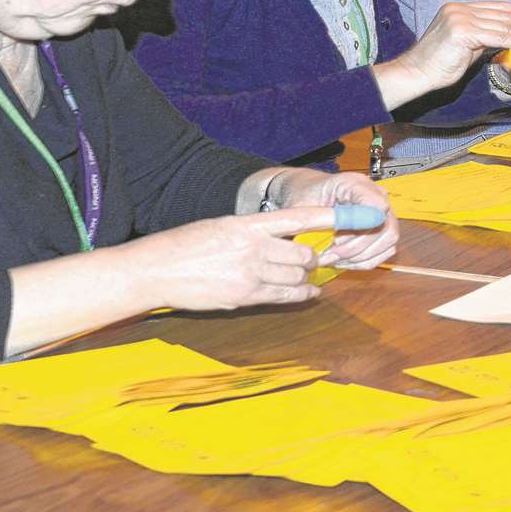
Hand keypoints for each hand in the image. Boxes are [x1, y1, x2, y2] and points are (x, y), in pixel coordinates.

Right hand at [123, 207, 341, 310]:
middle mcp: (254, 248)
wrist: (156, 270)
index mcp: (248, 224)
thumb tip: (280, 238)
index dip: (330, 217)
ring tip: (311, 276)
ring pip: (298, 276)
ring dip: (308, 277)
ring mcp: (251, 274)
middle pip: (304, 254)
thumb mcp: (222, 226)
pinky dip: (302, 295)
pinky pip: (285, 296)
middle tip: (316, 258)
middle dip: (313, 257)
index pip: (299, 217)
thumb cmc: (186, 244)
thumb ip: (253, 232)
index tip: (354, 214)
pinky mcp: (245, 297)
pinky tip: (308, 293)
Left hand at [268, 170, 398, 269]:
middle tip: (331, 253)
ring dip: (360, 257)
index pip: (378, 205)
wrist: (306, 195)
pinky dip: (363, 261)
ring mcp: (381, 212)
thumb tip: (331, 232)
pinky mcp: (381, 229)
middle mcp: (375, 195)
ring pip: (388, 242)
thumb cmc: (304, 196)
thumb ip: (316, 216)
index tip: (338, 239)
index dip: (363, 226)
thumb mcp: (302, 204)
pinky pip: (383, 252)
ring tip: (334, 258)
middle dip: (357, 248)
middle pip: (387, 228)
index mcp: (356, 183)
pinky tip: (343, 261)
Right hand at [375, 0, 510, 109]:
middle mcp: (461, 8)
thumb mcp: (467, 47)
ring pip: (508, 25)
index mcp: (461, 7)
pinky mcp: (463, 30)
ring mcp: (461, 17)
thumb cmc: (439, 65)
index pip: (501, 8)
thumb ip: (486, 37)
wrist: (415, 75)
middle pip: (508, 13)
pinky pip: (502, 36)